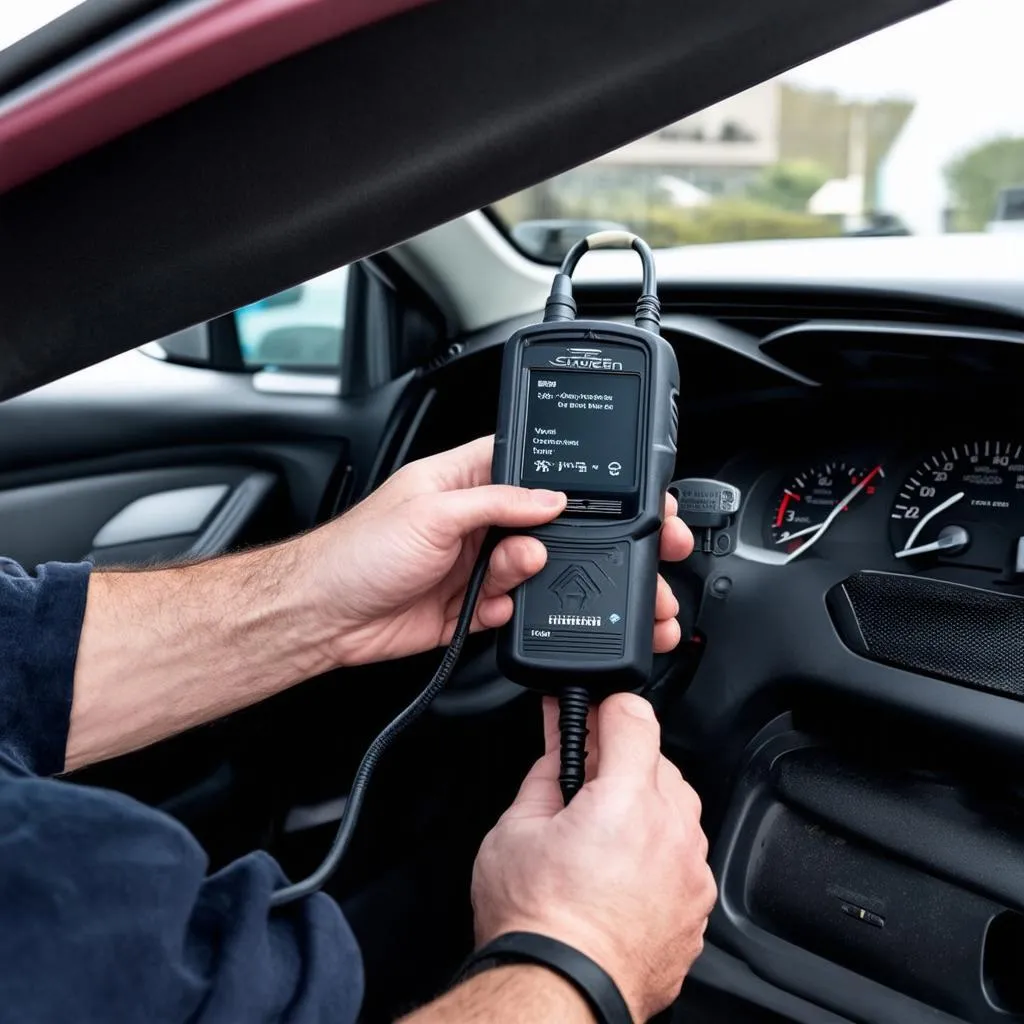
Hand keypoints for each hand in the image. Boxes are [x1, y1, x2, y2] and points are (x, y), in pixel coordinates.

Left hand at [299, 437, 692, 667]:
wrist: (325, 616)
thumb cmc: (357, 550)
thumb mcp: (432, 511)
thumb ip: (497, 502)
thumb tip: (550, 498)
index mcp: (463, 479)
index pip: (526, 464)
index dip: (563, 475)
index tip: (597, 490)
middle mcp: (473, 519)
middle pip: (539, 522)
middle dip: (560, 535)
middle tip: (581, 543)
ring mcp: (473, 563)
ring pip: (530, 566)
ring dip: (527, 573)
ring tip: (509, 574)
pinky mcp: (470, 605)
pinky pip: (511, 606)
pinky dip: (507, 610)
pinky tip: (488, 606)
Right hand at [470, 695, 716, 1021]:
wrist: (559, 992)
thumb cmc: (535, 923)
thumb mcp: (515, 829)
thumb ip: (545, 774)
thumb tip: (557, 745)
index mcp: (626, 799)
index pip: (634, 715)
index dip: (607, 707)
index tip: (592, 712)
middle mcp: (671, 830)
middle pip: (657, 761)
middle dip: (621, 762)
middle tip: (582, 782)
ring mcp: (690, 871)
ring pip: (676, 808)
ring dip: (644, 804)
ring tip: (599, 833)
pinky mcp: (697, 906)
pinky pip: (684, 855)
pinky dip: (658, 849)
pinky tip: (620, 869)